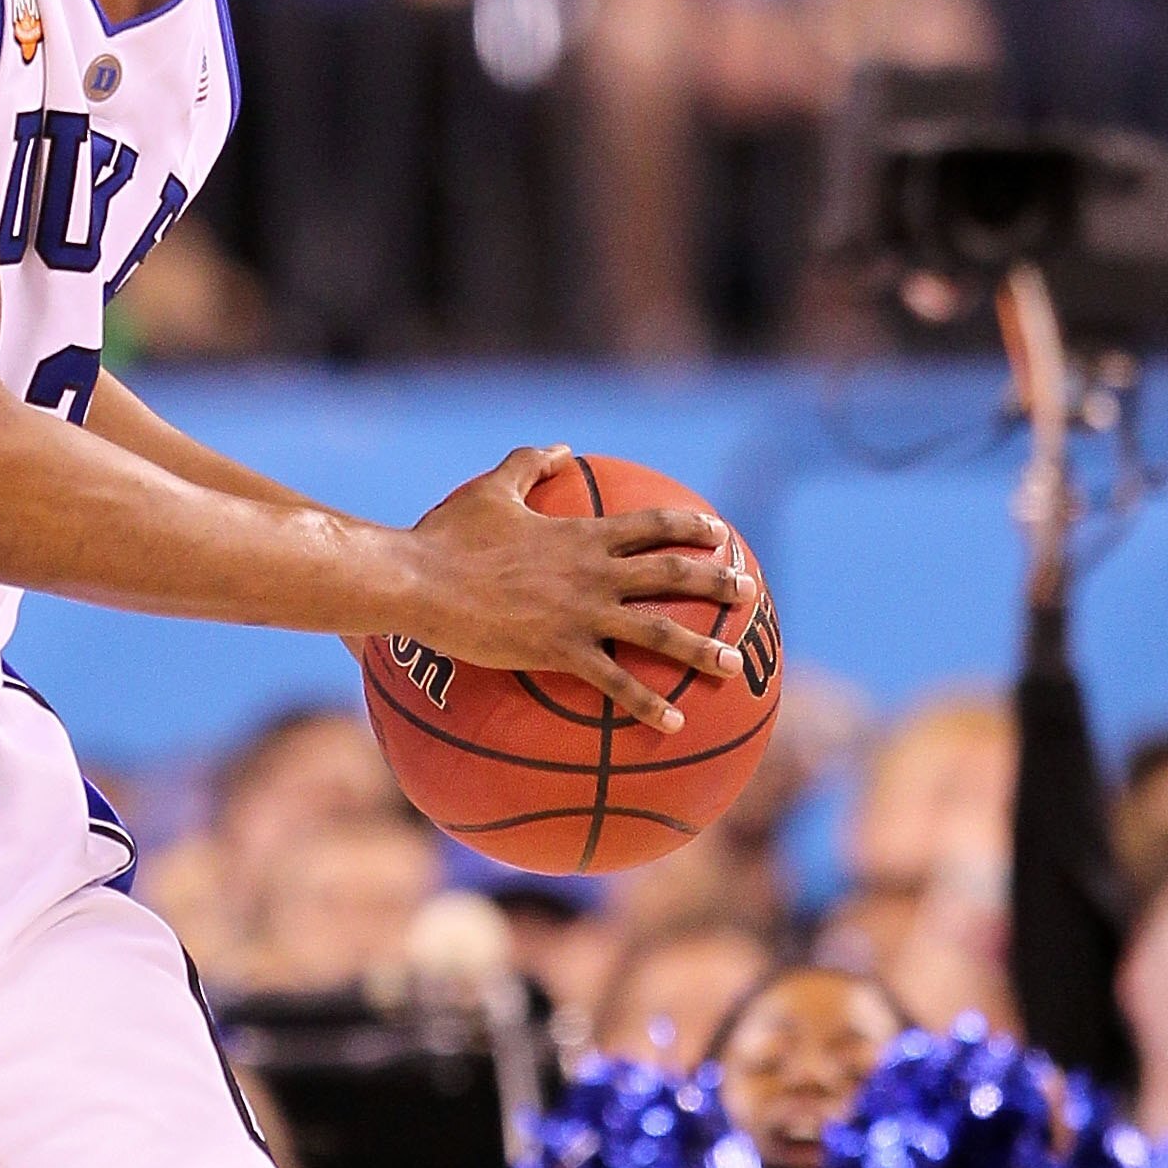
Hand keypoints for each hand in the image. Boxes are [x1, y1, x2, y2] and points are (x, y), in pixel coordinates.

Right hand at [397, 446, 751, 735]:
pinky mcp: (560, 651)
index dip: (689, 527)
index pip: (651, 526)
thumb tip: (558, 447)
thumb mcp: (490, 490)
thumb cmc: (446, 536)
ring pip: (657, 630)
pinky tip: (674, 721)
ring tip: (732, 664)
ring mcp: (581, 613)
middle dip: (716, 581)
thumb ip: (527, 465)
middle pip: (671, 575)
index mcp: (581, 534)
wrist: (419, 579)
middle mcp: (594, 572)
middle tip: (748, 591)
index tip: (719, 532)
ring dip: (701, 647)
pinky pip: (614, 682)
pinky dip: (646, 702)